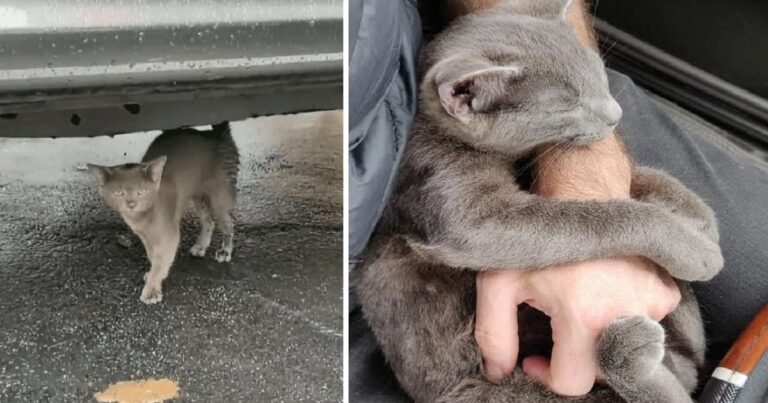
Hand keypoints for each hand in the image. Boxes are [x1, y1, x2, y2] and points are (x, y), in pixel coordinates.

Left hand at [475, 257, 680, 395]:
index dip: (547, 374)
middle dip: (575, 358)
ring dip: (601, 339)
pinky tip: (605, 294)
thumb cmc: (536, 237)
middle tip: (556, 329)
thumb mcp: (498, 282)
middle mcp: (626, 312)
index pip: (574, 381)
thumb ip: (494, 333)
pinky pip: (648, 325)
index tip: (535, 356)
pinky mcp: (666, 291)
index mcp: (583, 313)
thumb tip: (498, 372)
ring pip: (626, 350)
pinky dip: (626, 318)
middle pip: (602, 371)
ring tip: (581, 306)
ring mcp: (651, 301)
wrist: (580, 192)